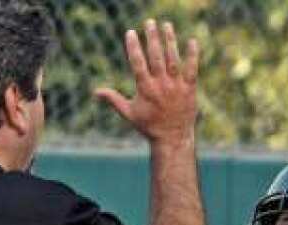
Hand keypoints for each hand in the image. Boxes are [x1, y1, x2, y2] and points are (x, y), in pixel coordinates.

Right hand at [95, 19, 198, 144]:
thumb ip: (113, 99)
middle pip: (156, 57)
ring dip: (170, 41)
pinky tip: (192, 41)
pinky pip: (192, 69)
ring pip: (173, 59)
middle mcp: (161, 85)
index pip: (138, 63)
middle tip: (149, 22)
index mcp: (145, 89)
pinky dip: (192, 55)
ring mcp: (176, 86)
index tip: (130, 32)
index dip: (133, 47)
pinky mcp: (189, 89)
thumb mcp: (129, 113)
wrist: (172, 138)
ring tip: (166, 25)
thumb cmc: (149, 126)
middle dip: (152, 38)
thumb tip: (95, 92)